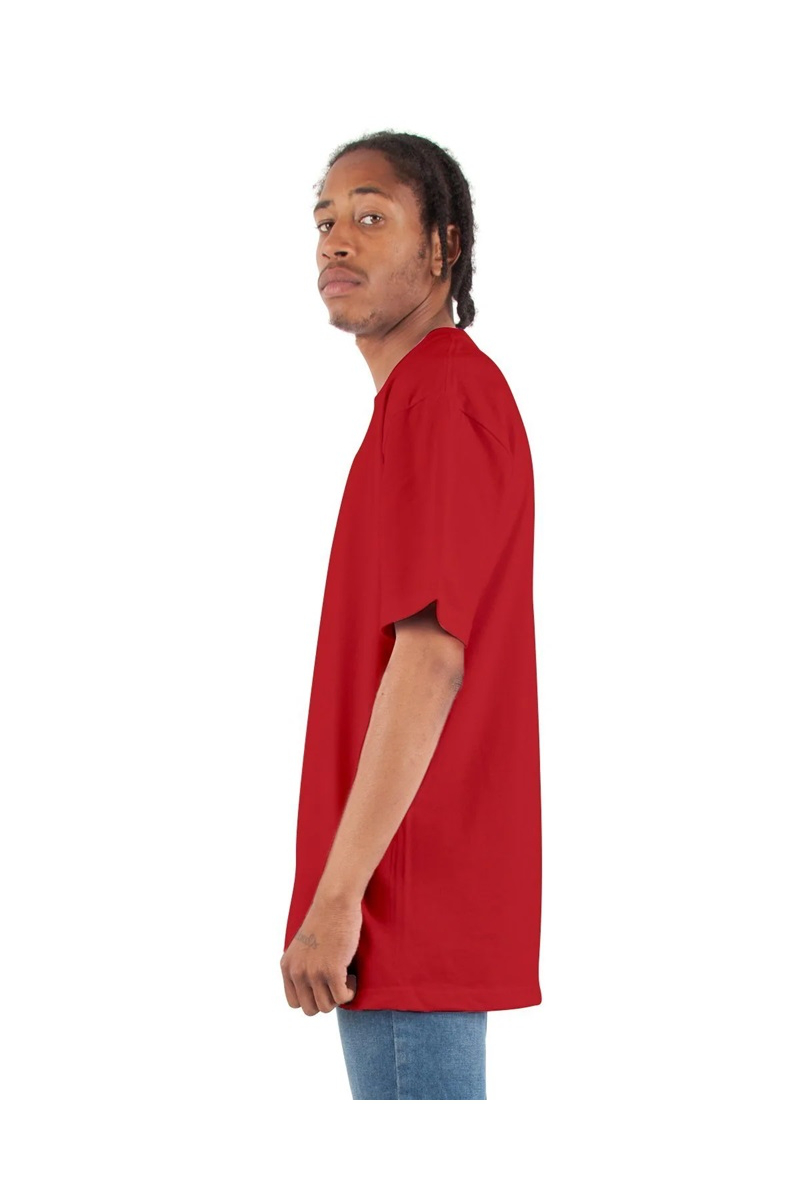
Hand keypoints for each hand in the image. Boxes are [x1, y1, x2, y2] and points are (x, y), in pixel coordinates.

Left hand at [280, 894, 360, 1014]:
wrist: (335, 902)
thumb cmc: (324, 920)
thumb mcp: (303, 946)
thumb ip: (302, 967)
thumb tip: (314, 992)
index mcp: (287, 966)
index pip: (294, 1003)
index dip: (312, 998)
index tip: (323, 986)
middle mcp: (297, 972)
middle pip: (310, 1009)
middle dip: (326, 1000)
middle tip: (336, 983)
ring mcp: (313, 972)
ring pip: (326, 1006)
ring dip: (339, 996)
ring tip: (345, 977)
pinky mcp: (332, 970)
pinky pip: (342, 998)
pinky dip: (350, 992)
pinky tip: (352, 976)